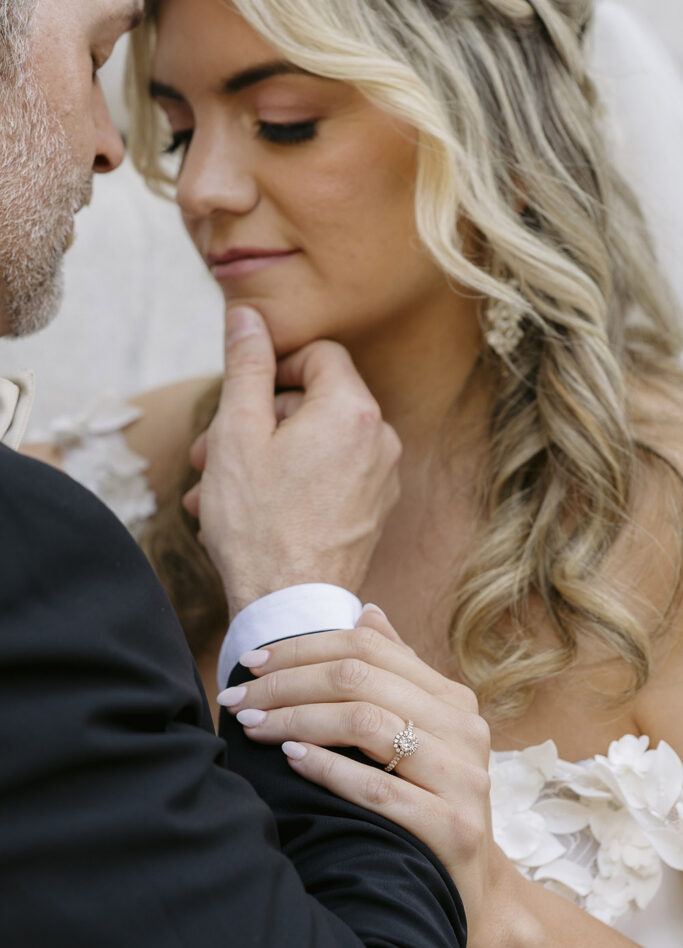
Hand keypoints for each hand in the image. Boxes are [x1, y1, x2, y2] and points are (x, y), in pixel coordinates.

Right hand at [188, 307, 400, 614]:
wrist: (290, 609)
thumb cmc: (258, 522)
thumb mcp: (237, 432)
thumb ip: (246, 366)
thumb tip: (249, 315)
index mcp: (352, 410)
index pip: (318, 355)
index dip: (273, 368)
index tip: (240, 398)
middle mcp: (380, 440)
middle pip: (314, 401)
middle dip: (257, 420)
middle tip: (209, 452)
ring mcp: (380, 479)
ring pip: (316, 443)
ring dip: (264, 456)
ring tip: (215, 489)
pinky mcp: (372, 512)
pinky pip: (328, 478)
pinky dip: (291, 483)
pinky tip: (248, 511)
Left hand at [217, 606, 497, 934]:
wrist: (474, 893)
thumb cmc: (430, 803)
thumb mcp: (421, 732)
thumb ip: (396, 674)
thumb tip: (367, 611)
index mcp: (452, 699)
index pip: (368, 648)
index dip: (303, 649)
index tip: (250, 662)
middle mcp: (464, 729)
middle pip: (360, 679)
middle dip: (287, 683)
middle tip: (238, 698)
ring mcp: (463, 778)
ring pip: (366, 724)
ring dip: (297, 719)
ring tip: (254, 727)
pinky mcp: (453, 828)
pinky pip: (377, 787)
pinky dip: (327, 768)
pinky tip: (290, 757)